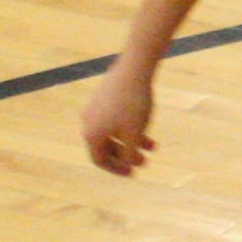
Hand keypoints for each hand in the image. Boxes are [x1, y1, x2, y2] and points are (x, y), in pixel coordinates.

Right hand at [82, 60, 156, 175]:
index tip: (133, 173)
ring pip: (114, 132)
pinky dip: (130, 126)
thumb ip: (129, 153)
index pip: (100, 160)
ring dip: (132, 141)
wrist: (133, 69)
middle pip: (106, 147)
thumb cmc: (133, 104)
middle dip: (126, 155)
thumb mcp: (134, 134)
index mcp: (91, 134)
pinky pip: (115, 118)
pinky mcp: (104, 96)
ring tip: (153, 147)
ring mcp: (95, 108)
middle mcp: (88, 122)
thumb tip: (129, 163)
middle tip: (144, 162)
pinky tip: (147, 125)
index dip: (117, 169)